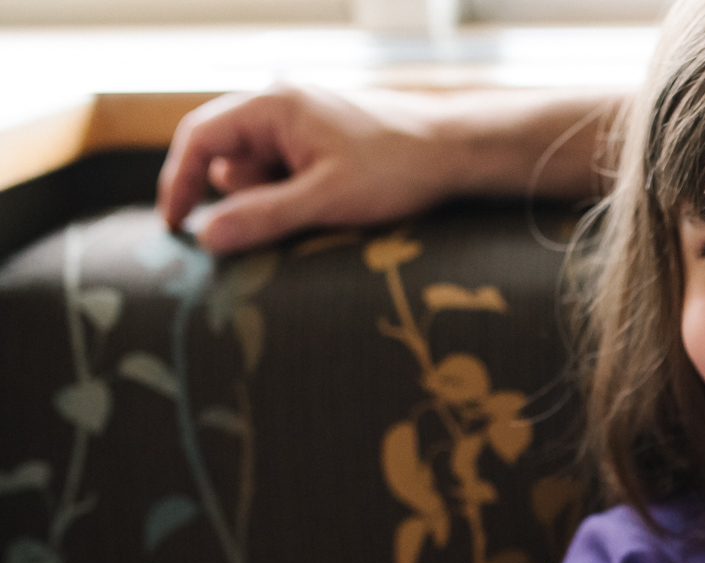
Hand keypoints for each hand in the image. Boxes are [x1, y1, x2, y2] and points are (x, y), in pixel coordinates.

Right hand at [158, 85, 461, 253]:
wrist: (453, 152)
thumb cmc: (396, 168)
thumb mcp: (327, 199)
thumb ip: (265, 216)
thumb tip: (206, 238)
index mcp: (272, 106)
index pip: (200, 138)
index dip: (180, 182)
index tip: (175, 227)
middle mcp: (279, 107)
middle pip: (225, 156)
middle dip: (238, 198)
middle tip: (268, 228)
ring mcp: (299, 126)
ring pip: (256, 171)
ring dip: (269, 201)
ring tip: (318, 213)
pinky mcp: (318, 145)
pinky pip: (283, 175)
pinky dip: (291, 198)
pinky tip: (326, 210)